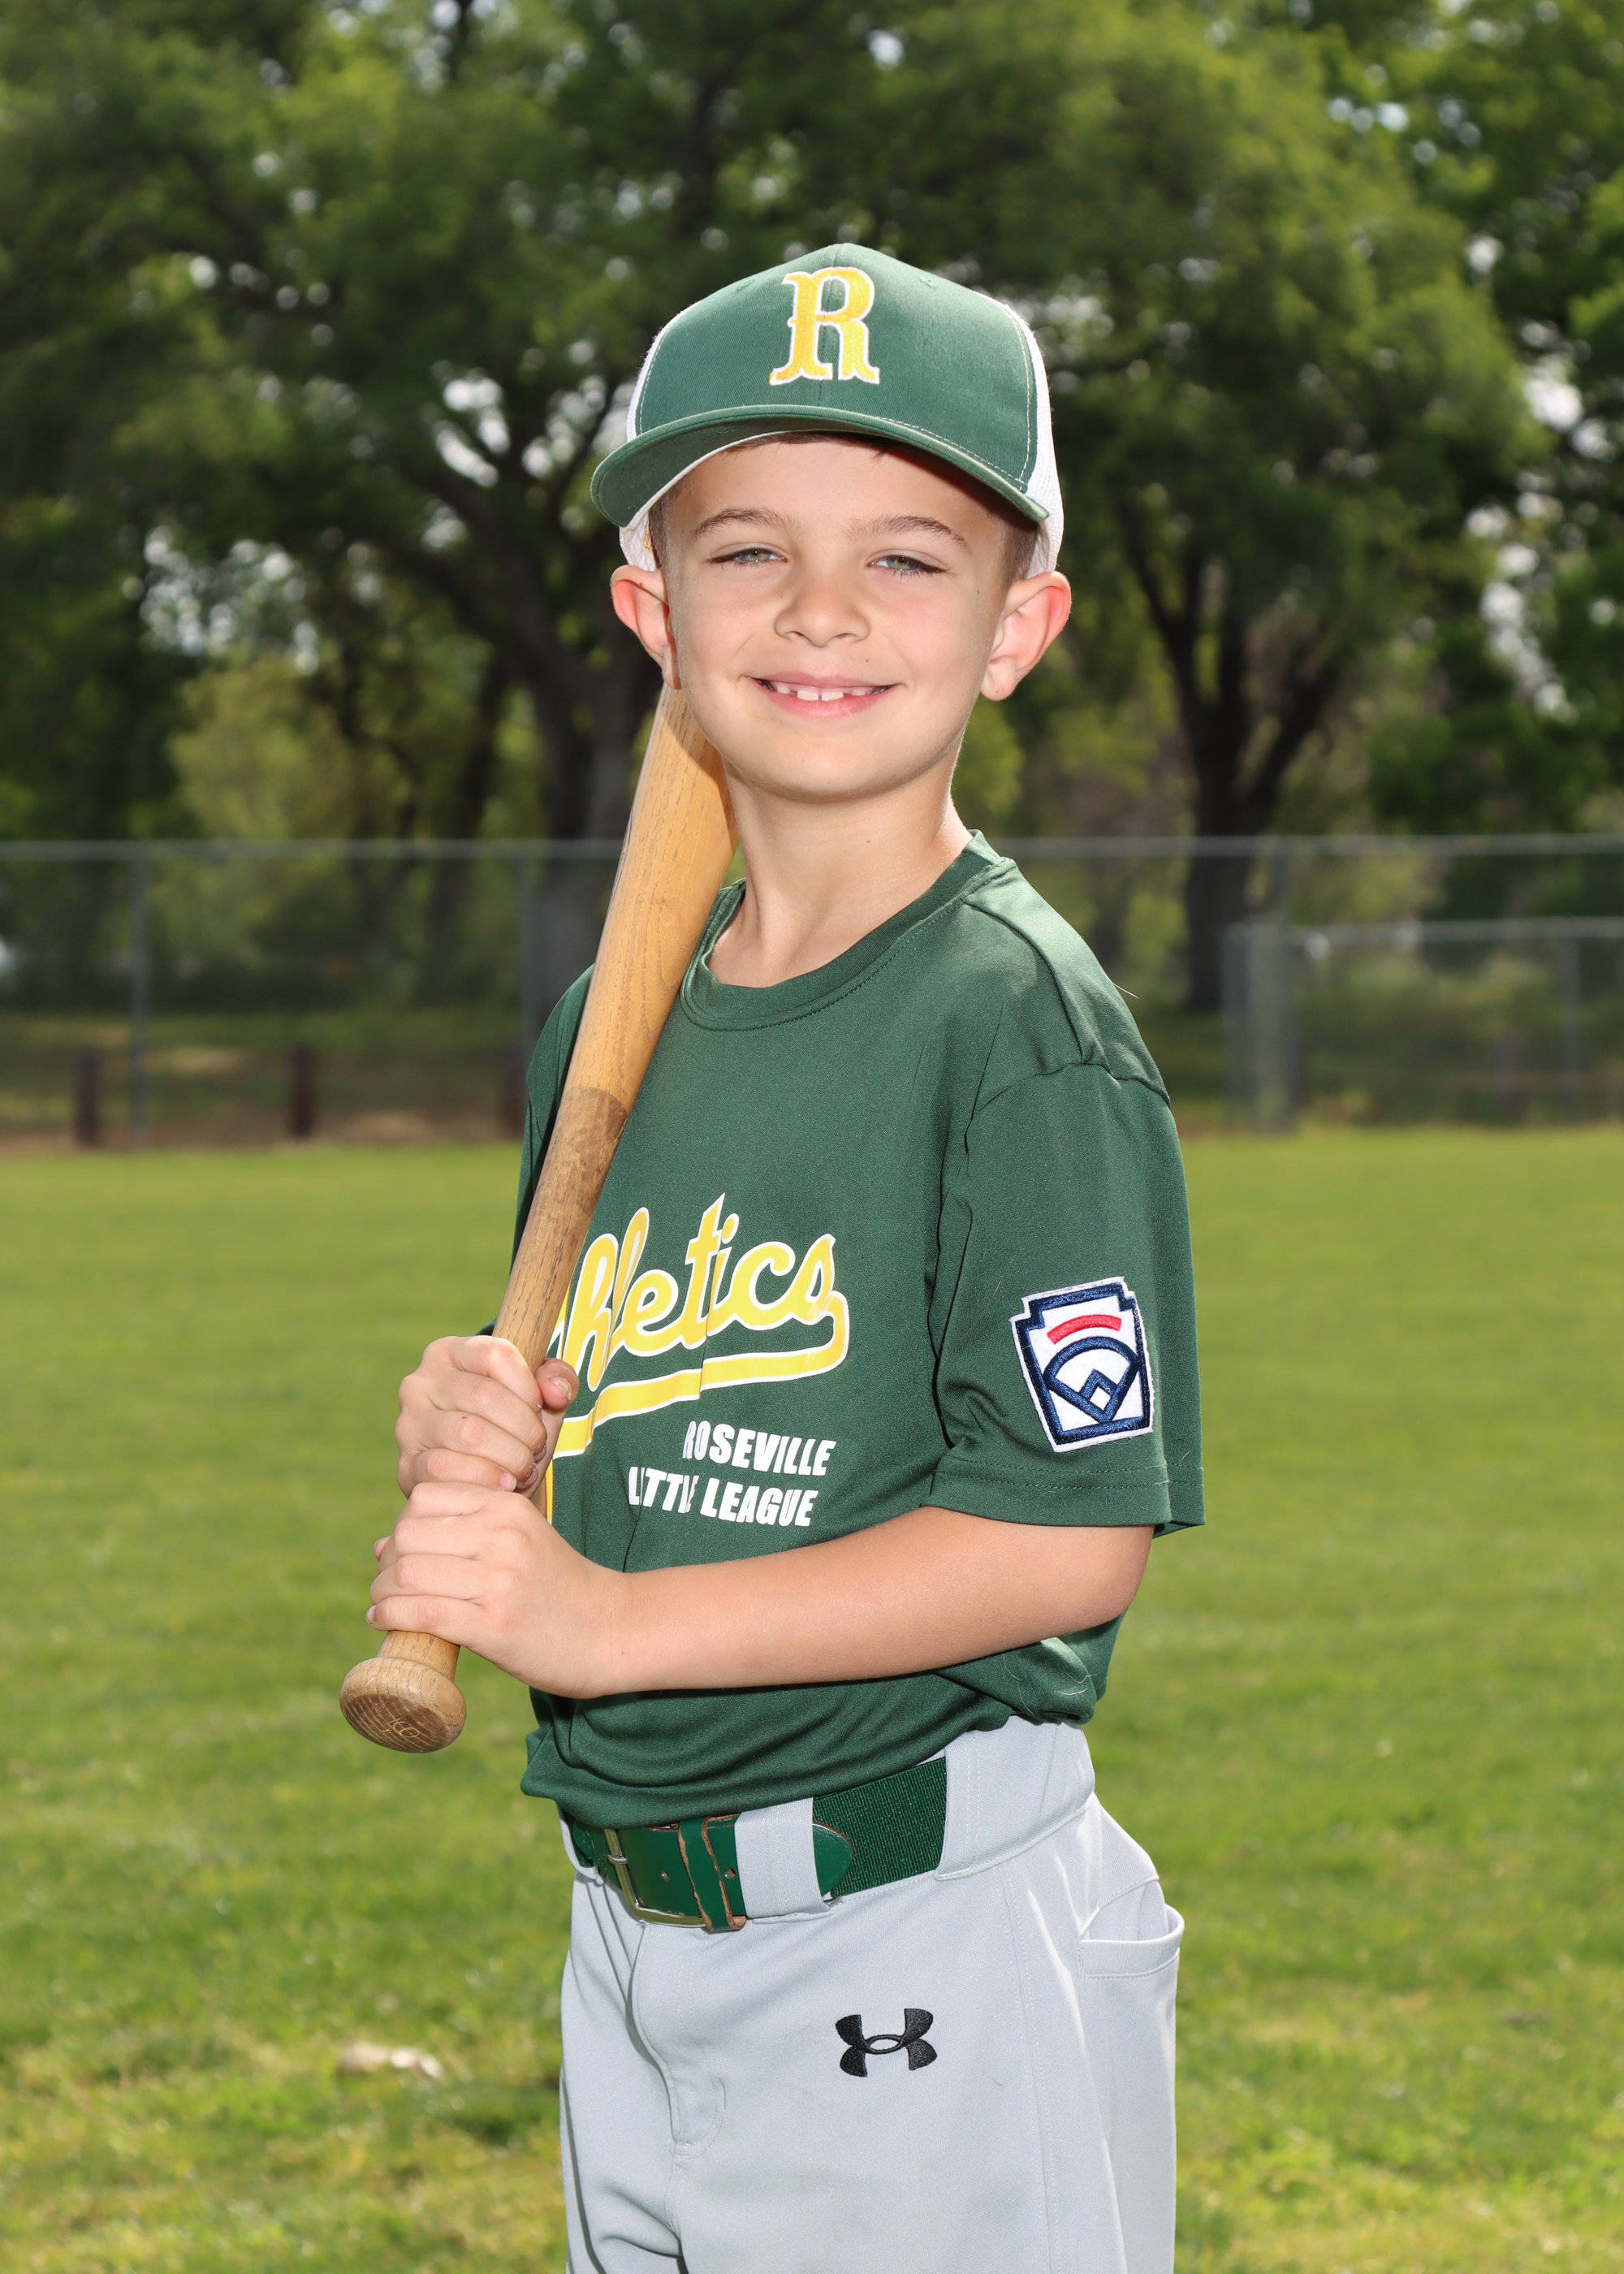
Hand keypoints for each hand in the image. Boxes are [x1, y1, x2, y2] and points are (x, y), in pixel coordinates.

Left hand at [369, 1481, 620, 1694]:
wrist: (610, 1630)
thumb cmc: (557, 1585)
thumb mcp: (520, 1539)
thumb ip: (462, 1532)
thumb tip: (381, 1546)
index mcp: (508, 1507)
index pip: (424, 1498)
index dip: (403, 1524)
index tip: (404, 1551)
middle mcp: (502, 1537)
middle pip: (409, 1534)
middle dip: (387, 1560)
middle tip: (386, 1582)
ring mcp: (499, 1581)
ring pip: (408, 1574)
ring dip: (381, 1591)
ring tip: (380, 1604)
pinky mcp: (495, 1626)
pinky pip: (422, 1614)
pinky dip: (391, 1617)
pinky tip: (382, 1622)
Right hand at [395, 1335, 577, 1496]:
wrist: (483, 1480)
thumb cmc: (511, 1428)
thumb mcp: (539, 1398)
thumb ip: (557, 1380)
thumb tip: (555, 1390)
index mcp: (449, 1352)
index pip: (496, 1354)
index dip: (529, 1385)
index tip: (542, 1408)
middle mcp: (420, 1382)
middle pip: (484, 1395)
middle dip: (524, 1427)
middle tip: (538, 1447)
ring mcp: (409, 1424)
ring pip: (468, 1433)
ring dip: (510, 1455)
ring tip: (525, 1467)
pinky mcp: (406, 1465)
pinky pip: (446, 1468)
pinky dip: (485, 1478)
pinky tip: (505, 1485)